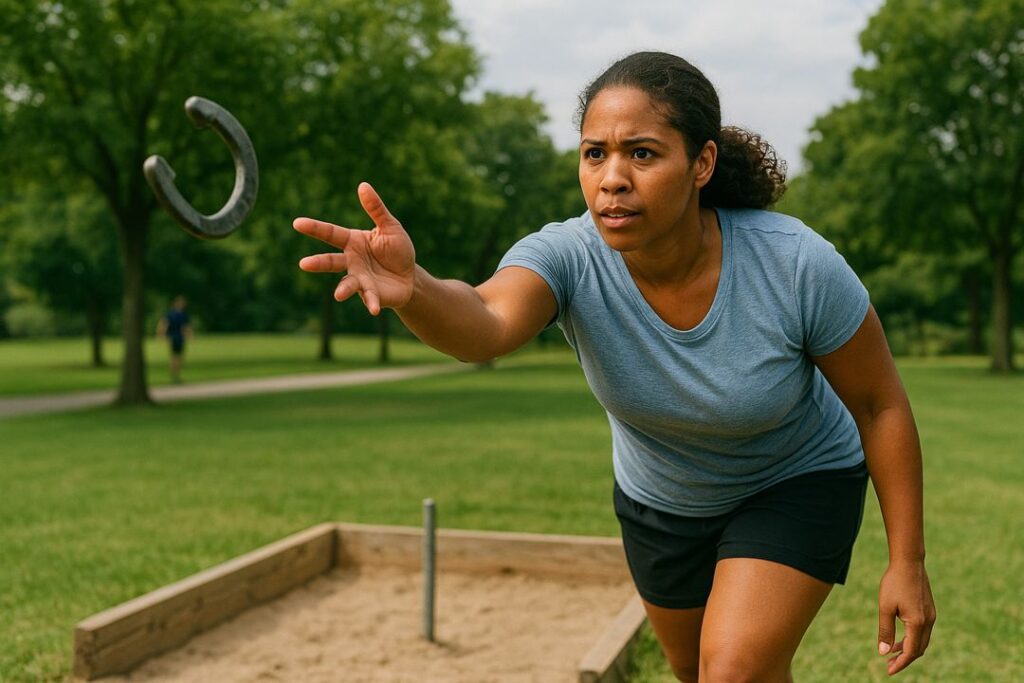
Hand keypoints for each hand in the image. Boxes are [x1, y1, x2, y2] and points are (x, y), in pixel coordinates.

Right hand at [293, 182, 415, 314]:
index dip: (314, 228)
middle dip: (318, 263)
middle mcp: (352, 261)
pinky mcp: (371, 294)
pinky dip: (371, 303)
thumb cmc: (397, 250)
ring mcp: (360, 279)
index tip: (297, 223)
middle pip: (331, 261)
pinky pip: (370, 298)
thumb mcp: (390, 226)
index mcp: (353, 242)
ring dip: (343, 289)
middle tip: (303, 264)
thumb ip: (376, 209)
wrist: (410, 277)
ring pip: (347, 283)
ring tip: (338, 295)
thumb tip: (363, 185)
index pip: (331, 233)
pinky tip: (374, 310)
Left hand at [877, 560, 935, 674]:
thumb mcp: (885, 607)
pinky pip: (923, 631)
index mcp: (918, 623)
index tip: (889, 671)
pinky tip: (899, 637)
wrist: (909, 562)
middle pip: (919, 649)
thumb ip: (885, 630)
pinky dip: (912, 638)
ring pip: (922, 641)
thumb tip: (883, 652)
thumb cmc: (894, 583)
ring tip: (891, 652)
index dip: (900, 663)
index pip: (911, 652)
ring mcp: (931, 616)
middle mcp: (929, 622)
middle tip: (888, 664)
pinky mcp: (929, 610)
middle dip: (905, 659)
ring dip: (908, 649)